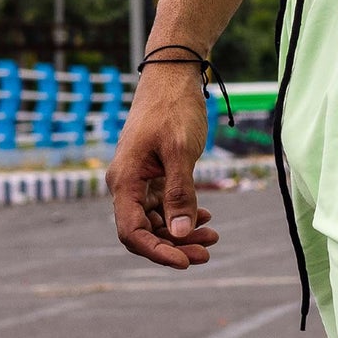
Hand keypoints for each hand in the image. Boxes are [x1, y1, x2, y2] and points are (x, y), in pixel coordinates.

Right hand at [107, 68, 221, 269]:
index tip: (187, 262)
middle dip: (175, 246)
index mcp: (124, 181)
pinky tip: (206, 217)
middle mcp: (126, 184)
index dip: (158, 253)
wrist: (174, 76)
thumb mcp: (181, 152)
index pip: (132, 233)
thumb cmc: (174, 109)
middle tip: (209, 252)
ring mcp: (139, 181)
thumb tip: (179, 233)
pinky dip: (183, 215)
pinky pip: (164, 206)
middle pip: (145, 232)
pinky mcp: (153, 175)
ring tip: (213, 236)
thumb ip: (180, 193)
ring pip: (157, 221)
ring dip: (182, 233)